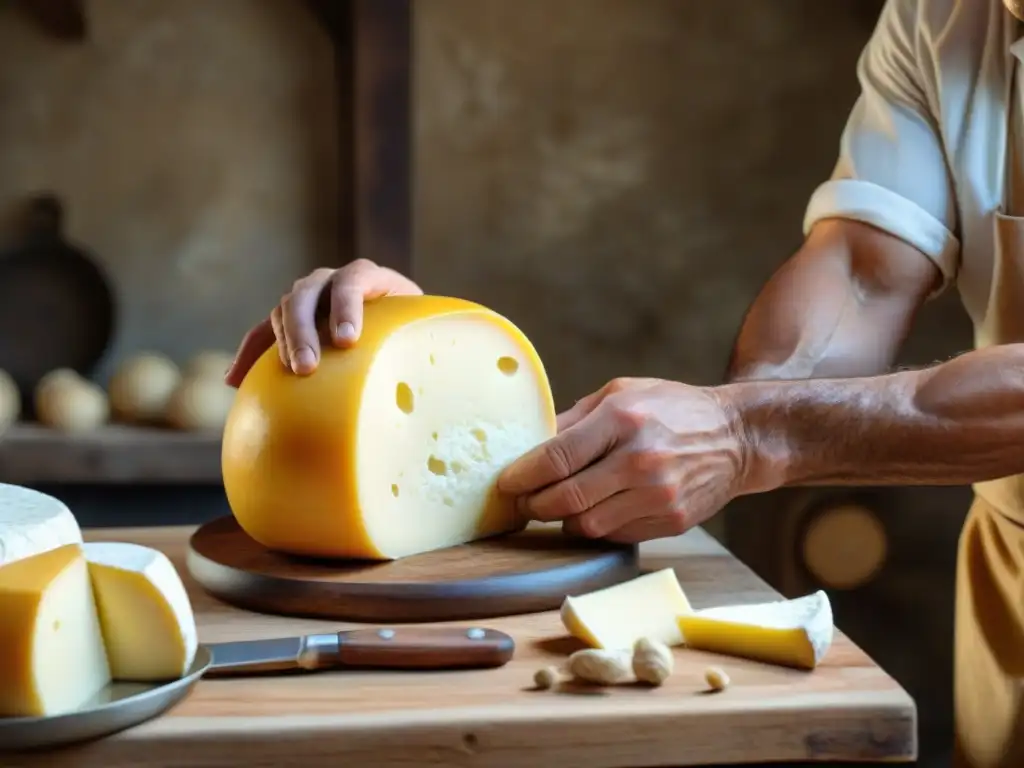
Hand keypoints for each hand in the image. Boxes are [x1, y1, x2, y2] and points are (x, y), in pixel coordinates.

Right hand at [225, 259, 421, 386]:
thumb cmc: (419, 336)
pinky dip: (249, 355)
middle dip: (305, 329)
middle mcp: (334, 281)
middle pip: (308, 293)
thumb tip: (450, 379)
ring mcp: (309, 298)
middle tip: (309, 367)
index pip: (355, 280)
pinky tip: (234, 382)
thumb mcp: (426, 333)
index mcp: (372, 277)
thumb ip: (430, 343)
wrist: (403, 329)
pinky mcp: (290, 322)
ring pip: (284, 309)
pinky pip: (262, 334)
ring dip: (280, 342)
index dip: (348, 306)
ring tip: (287, 375)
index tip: (348, 341)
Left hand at [497, 377, 755, 542]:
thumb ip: (574, 419)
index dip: (521, 476)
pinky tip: (595, 510)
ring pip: (585, 525)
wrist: (737, 436)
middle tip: (523, 500)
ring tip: (556, 505)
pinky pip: (614, 535)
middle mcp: (640, 460)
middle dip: (533, 504)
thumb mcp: (621, 393)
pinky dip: (595, 527)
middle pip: (564, 499)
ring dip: (562, 519)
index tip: (506, 482)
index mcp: (623, 419)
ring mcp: (658, 495)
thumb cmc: (673, 409)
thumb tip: (528, 443)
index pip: (556, 458)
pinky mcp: (671, 522)